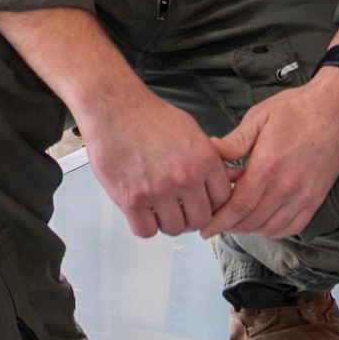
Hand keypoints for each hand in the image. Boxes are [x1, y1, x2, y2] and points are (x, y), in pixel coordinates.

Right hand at [78, 85, 234, 239]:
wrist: (116, 109)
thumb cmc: (150, 116)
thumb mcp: (192, 131)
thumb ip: (208, 158)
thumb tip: (221, 179)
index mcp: (205, 159)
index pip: (222, 200)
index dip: (212, 205)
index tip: (203, 205)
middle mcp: (185, 177)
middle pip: (200, 220)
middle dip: (191, 218)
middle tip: (181, 211)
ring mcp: (159, 190)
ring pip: (174, 228)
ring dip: (168, 222)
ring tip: (160, 209)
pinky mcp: (132, 200)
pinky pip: (146, 230)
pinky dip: (145, 225)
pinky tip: (143, 212)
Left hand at [202, 69, 338, 241]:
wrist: (336, 109)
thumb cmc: (297, 110)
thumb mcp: (259, 118)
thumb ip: (233, 142)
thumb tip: (209, 154)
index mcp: (267, 166)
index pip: (237, 207)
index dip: (218, 221)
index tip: (205, 227)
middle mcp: (286, 186)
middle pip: (251, 222)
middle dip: (229, 226)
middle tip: (217, 221)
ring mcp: (304, 195)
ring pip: (270, 228)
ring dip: (250, 228)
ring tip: (238, 218)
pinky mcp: (316, 198)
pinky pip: (293, 227)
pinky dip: (274, 229)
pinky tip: (264, 218)